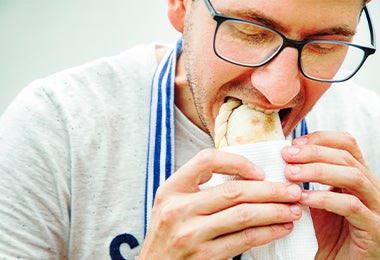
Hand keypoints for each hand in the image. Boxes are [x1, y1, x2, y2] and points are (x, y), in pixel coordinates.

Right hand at [139, 149, 302, 258]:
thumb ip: (198, 189)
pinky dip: (267, 232)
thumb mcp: (173, 203)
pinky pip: (244, 240)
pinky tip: (280, 228)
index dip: (237, 162)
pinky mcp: (204, 256)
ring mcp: (190, 234)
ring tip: (294, 209)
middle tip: (293, 190)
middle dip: (270, 190)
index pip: (206, 160)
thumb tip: (246, 177)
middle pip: (234, 191)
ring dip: (275, 211)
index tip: (260, 172)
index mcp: (172, 189)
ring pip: (243, 215)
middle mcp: (179, 208)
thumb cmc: (168, 233)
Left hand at [282, 131, 379, 258]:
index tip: (294, 144)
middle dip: (313, 152)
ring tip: (291, 173)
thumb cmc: (329, 233)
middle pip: (346, 157)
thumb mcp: (316, 200)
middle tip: (287, 156)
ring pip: (352, 176)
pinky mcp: (373, 228)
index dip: (320, 138)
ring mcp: (375, 207)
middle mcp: (369, 187)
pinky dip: (324, 198)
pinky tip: (302, 198)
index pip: (346, 144)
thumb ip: (306, 181)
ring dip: (318, 171)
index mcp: (356, 176)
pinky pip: (350, 206)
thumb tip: (282, 159)